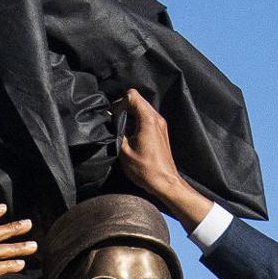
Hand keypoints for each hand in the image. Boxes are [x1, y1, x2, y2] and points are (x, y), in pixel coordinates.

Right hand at [116, 90, 214, 232]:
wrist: (165, 182)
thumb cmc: (146, 170)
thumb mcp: (125, 152)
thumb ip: (117, 132)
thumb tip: (112, 123)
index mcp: (148, 119)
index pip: (132, 95)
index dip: (119, 103)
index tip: (113, 116)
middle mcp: (156, 118)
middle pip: (137, 99)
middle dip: (123, 107)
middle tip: (114, 120)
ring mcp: (160, 124)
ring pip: (142, 108)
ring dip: (129, 114)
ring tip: (121, 128)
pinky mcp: (161, 131)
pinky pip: (147, 117)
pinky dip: (136, 120)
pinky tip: (130, 134)